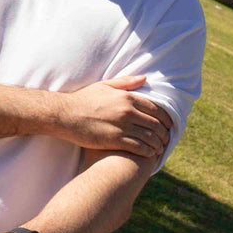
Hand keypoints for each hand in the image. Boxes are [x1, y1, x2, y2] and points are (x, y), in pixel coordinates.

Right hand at [51, 77, 170, 156]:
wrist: (64, 114)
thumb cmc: (83, 99)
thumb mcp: (104, 86)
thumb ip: (126, 83)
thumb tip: (145, 79)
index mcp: (127, 97)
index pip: (155, 108)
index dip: (165, 118)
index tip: (168, 125)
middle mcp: (127, 111)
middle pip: (155, 124)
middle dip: (164, 133)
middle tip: (166, 139)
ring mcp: (122, 126)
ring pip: (150, 137)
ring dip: (158, 144)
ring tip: (160, 149)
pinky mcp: (115, 140)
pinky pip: (139, 147)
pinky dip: (148, 152)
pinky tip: (149, 154)